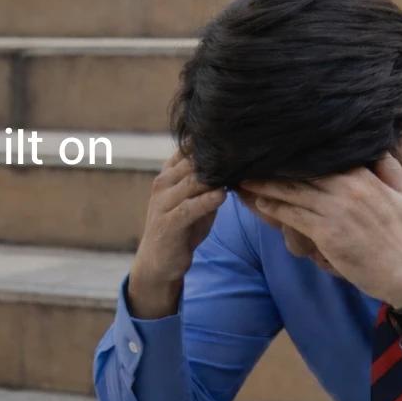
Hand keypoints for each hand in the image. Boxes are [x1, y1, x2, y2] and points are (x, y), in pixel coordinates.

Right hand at [128, 151, 226, 317]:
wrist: (158, 262)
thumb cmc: (180, 228)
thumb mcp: (194, 201)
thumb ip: (208, 183)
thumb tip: (235, 165)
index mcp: (168, 175)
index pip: (188, 150)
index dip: (210, 143)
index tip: (235, 138)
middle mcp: (163, 184)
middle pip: (192, 163)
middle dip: (218, 159)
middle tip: (243, 153)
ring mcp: (163, 203)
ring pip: (192, 182)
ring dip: (215, 177)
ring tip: (236, 171)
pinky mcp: (168, 223)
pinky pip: (189, 208)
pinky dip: (206, 200)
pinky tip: (222, 195)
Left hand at [241, 155, 401, 307]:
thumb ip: (388, 167)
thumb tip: (376, 145)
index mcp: (366, 176)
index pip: (327, 157)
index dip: (301, 152)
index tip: (281, 145)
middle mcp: (348, 188)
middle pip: (304, 172)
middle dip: (277, 166)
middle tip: (253, 159)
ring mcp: (336, 210)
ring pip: (294, 192)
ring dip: (267, 185)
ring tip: (247, 179)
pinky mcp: (326, 232)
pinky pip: (293, 215)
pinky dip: (275, 207)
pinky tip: (260, 201)